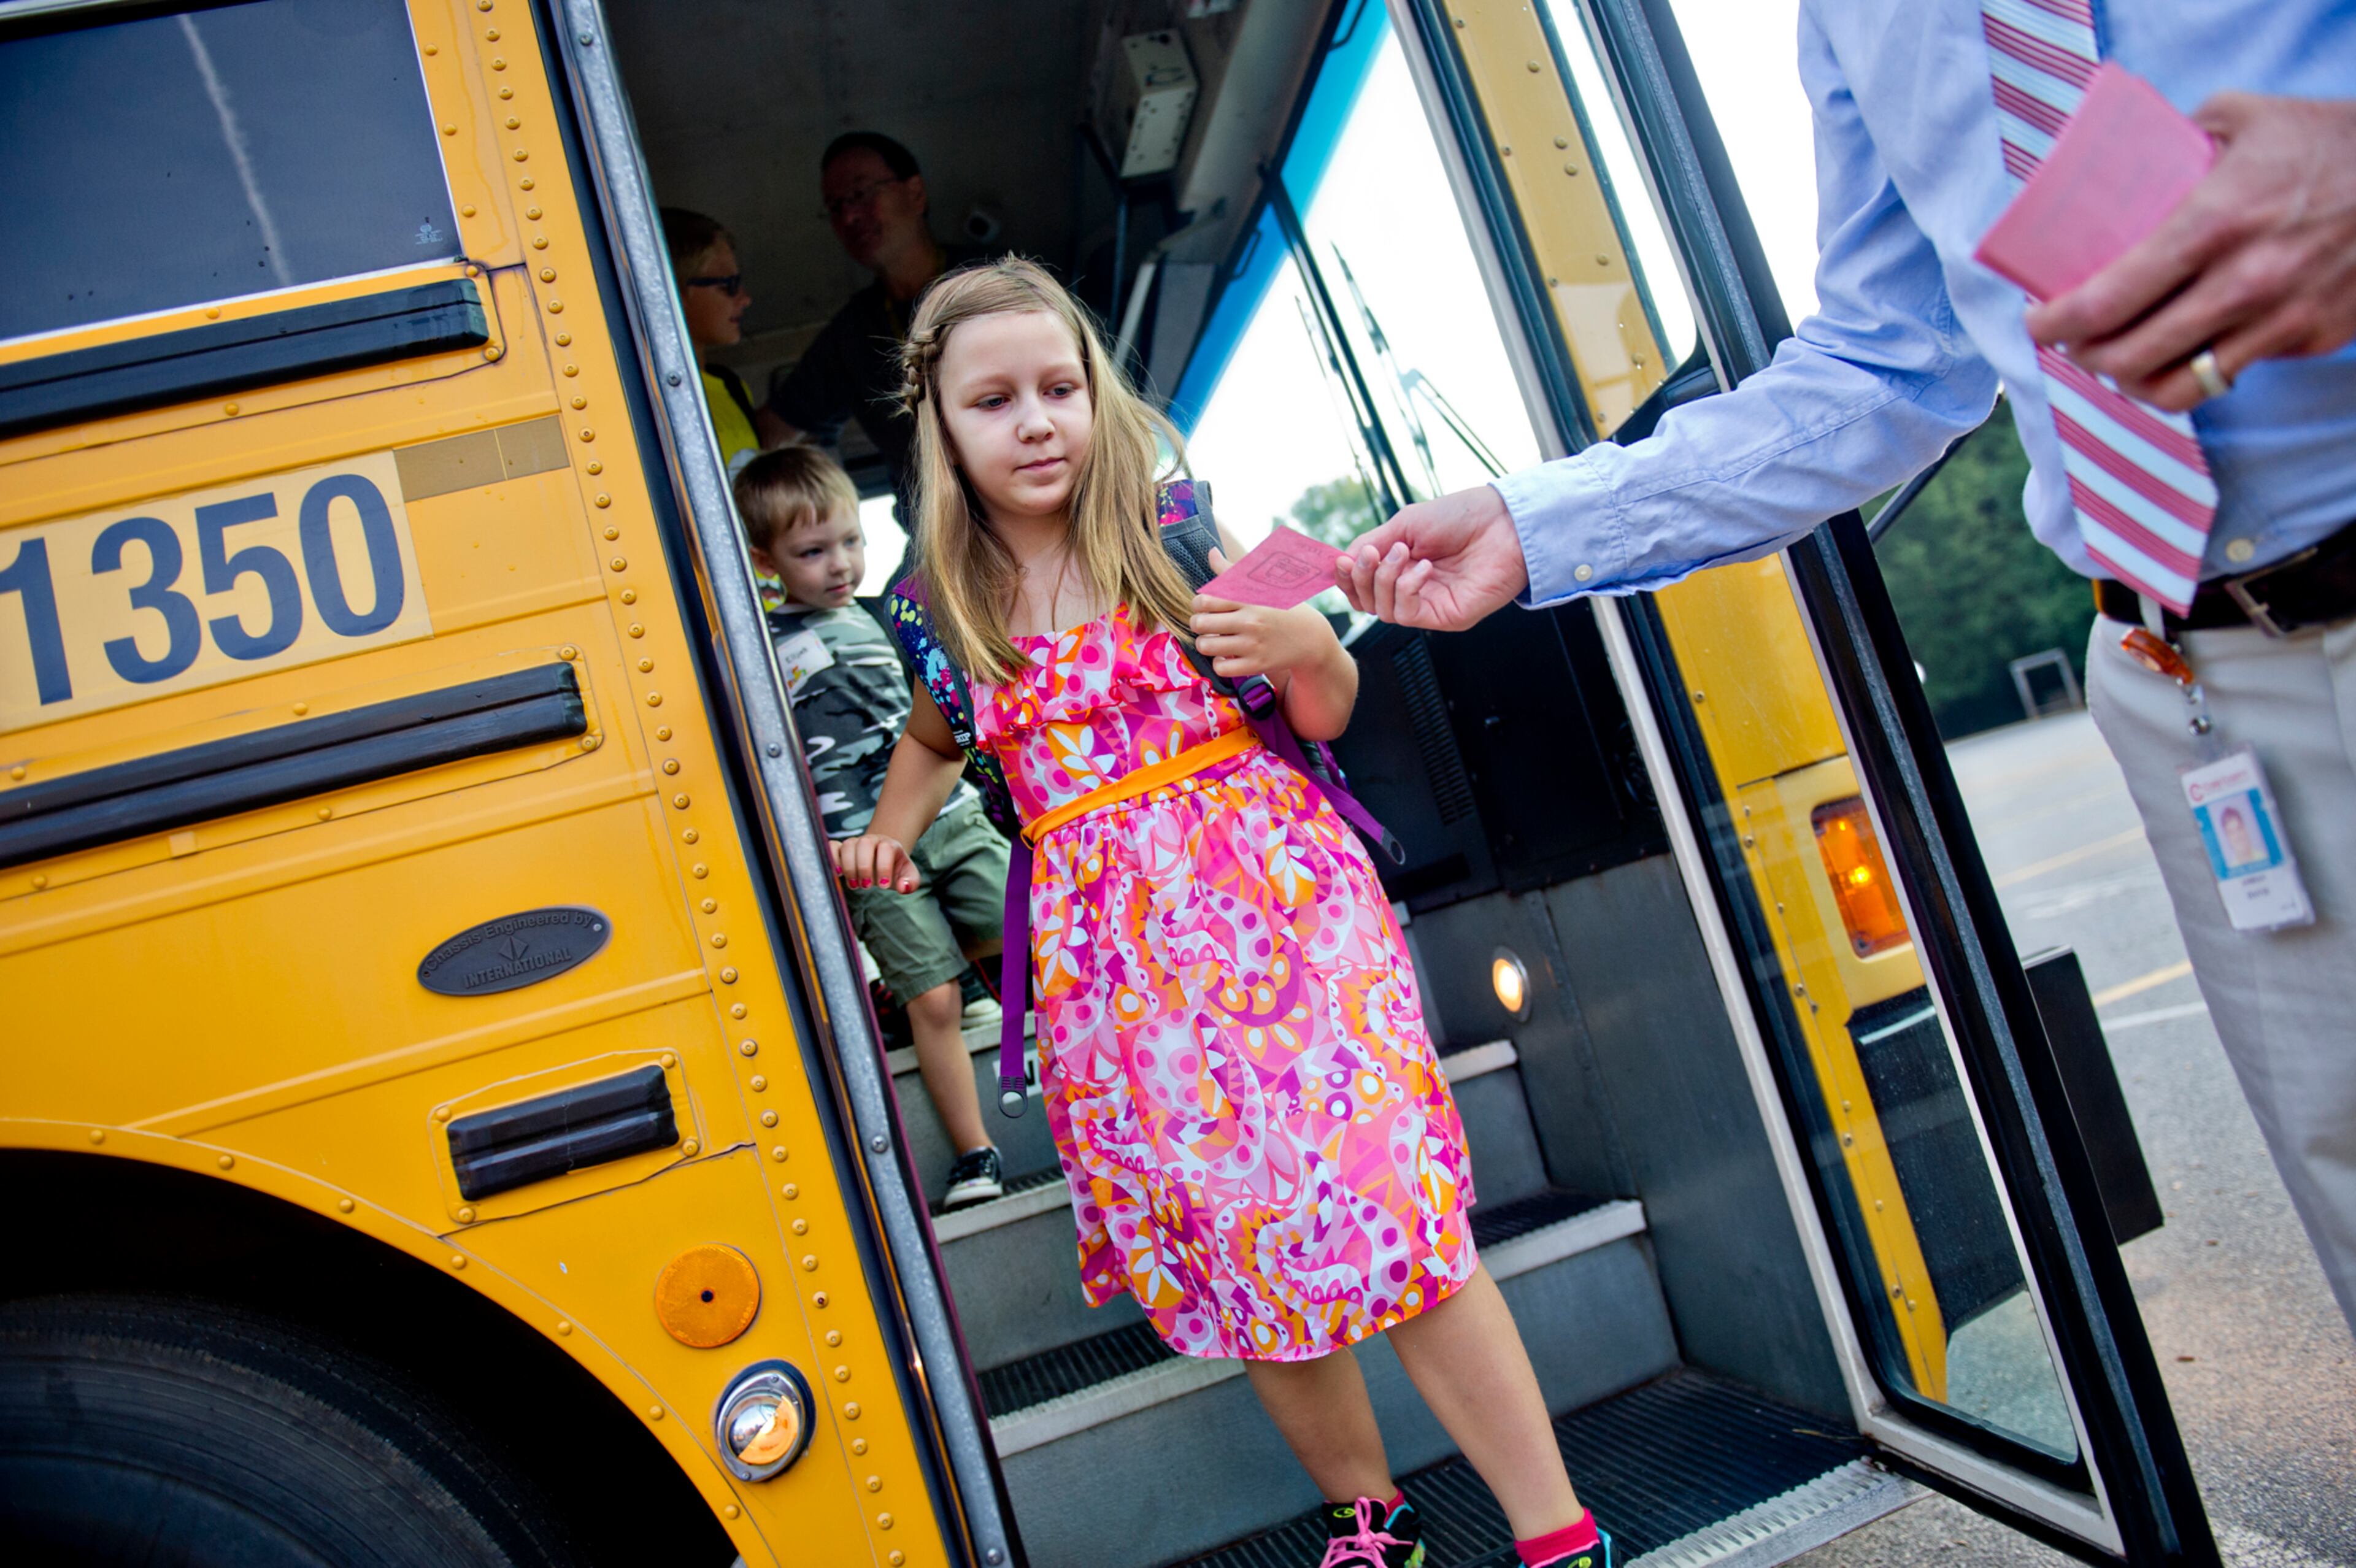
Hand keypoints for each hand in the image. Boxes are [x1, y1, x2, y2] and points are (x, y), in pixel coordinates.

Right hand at [830, 833, 919, 892]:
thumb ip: (911, 882)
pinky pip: (832, 846)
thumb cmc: (895, 870)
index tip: (883, 886)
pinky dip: (832, 857)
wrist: (883, 860)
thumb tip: (903, 887)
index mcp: (890, 845)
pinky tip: (837, 873)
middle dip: (864, 867)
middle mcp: (872, 840)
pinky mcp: (841, 848)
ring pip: (848, 845)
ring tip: (854, 885)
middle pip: (865, 843)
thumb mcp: (908, 876)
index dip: (884, 867)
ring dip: (849, 867)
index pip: (886, 849)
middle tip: (867, 886)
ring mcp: (855, 842)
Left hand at [1189, 549, 1339, 679]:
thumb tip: (1211, 552)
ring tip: (1213, 640)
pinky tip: (1226, 655)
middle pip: (1201, 623)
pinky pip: (1221, 668)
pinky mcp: (1256, 665)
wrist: (1311, 637)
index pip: (1206, 600)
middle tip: (1205, 624)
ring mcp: (1253, 645)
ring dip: (1205, 643)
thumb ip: (1231, 571)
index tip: (1205, 606)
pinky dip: (1218, 662)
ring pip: (1206, 646)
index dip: (1198, 604)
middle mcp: (1250, 621)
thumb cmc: (1282, 608)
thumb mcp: (1261, 586)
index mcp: (1249, 599)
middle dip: (1197, 623)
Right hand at [1333, 484, 1528, 629]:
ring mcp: (1427, 604)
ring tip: (1403, 552)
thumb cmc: (1462, 517)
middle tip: (1373, 554)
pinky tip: (1423, 568)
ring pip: (1382, 610)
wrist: (1503, 524)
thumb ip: (1372, 542)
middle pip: (1366, 600)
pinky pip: (1406, 614)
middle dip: (1360, 578)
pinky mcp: (1443, 616)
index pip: (1362, 583)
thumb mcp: (1406, 523)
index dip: (1344, 577)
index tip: (1337, 560)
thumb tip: (1342, 560)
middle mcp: (1411, 587)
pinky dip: (1406, 589)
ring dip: (1384, 579)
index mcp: (1401, 565)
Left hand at [2026, 93, 2355, 410]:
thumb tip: (2117, 160)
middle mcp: (2245, 281)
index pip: (2108, 301)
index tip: (2035, 322)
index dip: (2055, 325)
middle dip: (2083, 357)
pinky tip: (2174, 357)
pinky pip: (2229, 376)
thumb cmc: (2326, 140)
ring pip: (2176, 387)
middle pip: (2129, 357)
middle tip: (2069, 341)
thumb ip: (2178, 138)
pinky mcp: (2310, 338)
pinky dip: (2190, 375)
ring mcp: (2280, 318)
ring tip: (2113, 359)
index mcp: (2214, 223)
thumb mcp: (2245, 119)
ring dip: (2130, 380)